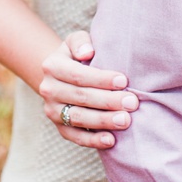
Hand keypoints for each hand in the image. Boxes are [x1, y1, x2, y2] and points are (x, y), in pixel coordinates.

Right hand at [38, 31, 138, 148]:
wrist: (62, 75)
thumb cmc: (77, 55)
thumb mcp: (76, 41)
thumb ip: (81, 42)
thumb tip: (88, 52)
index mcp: (52, 66)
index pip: (78, 75)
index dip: (101, 79)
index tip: (124, 81)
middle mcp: (49, 89)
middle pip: (81, 97)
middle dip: (108, 101)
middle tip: (132, 102)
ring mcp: (52, 110)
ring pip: (79, 118)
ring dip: (103, 121)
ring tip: (125, 120)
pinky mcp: (59, 127)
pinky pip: (75, 136)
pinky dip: (93, 141)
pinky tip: (111, 140)